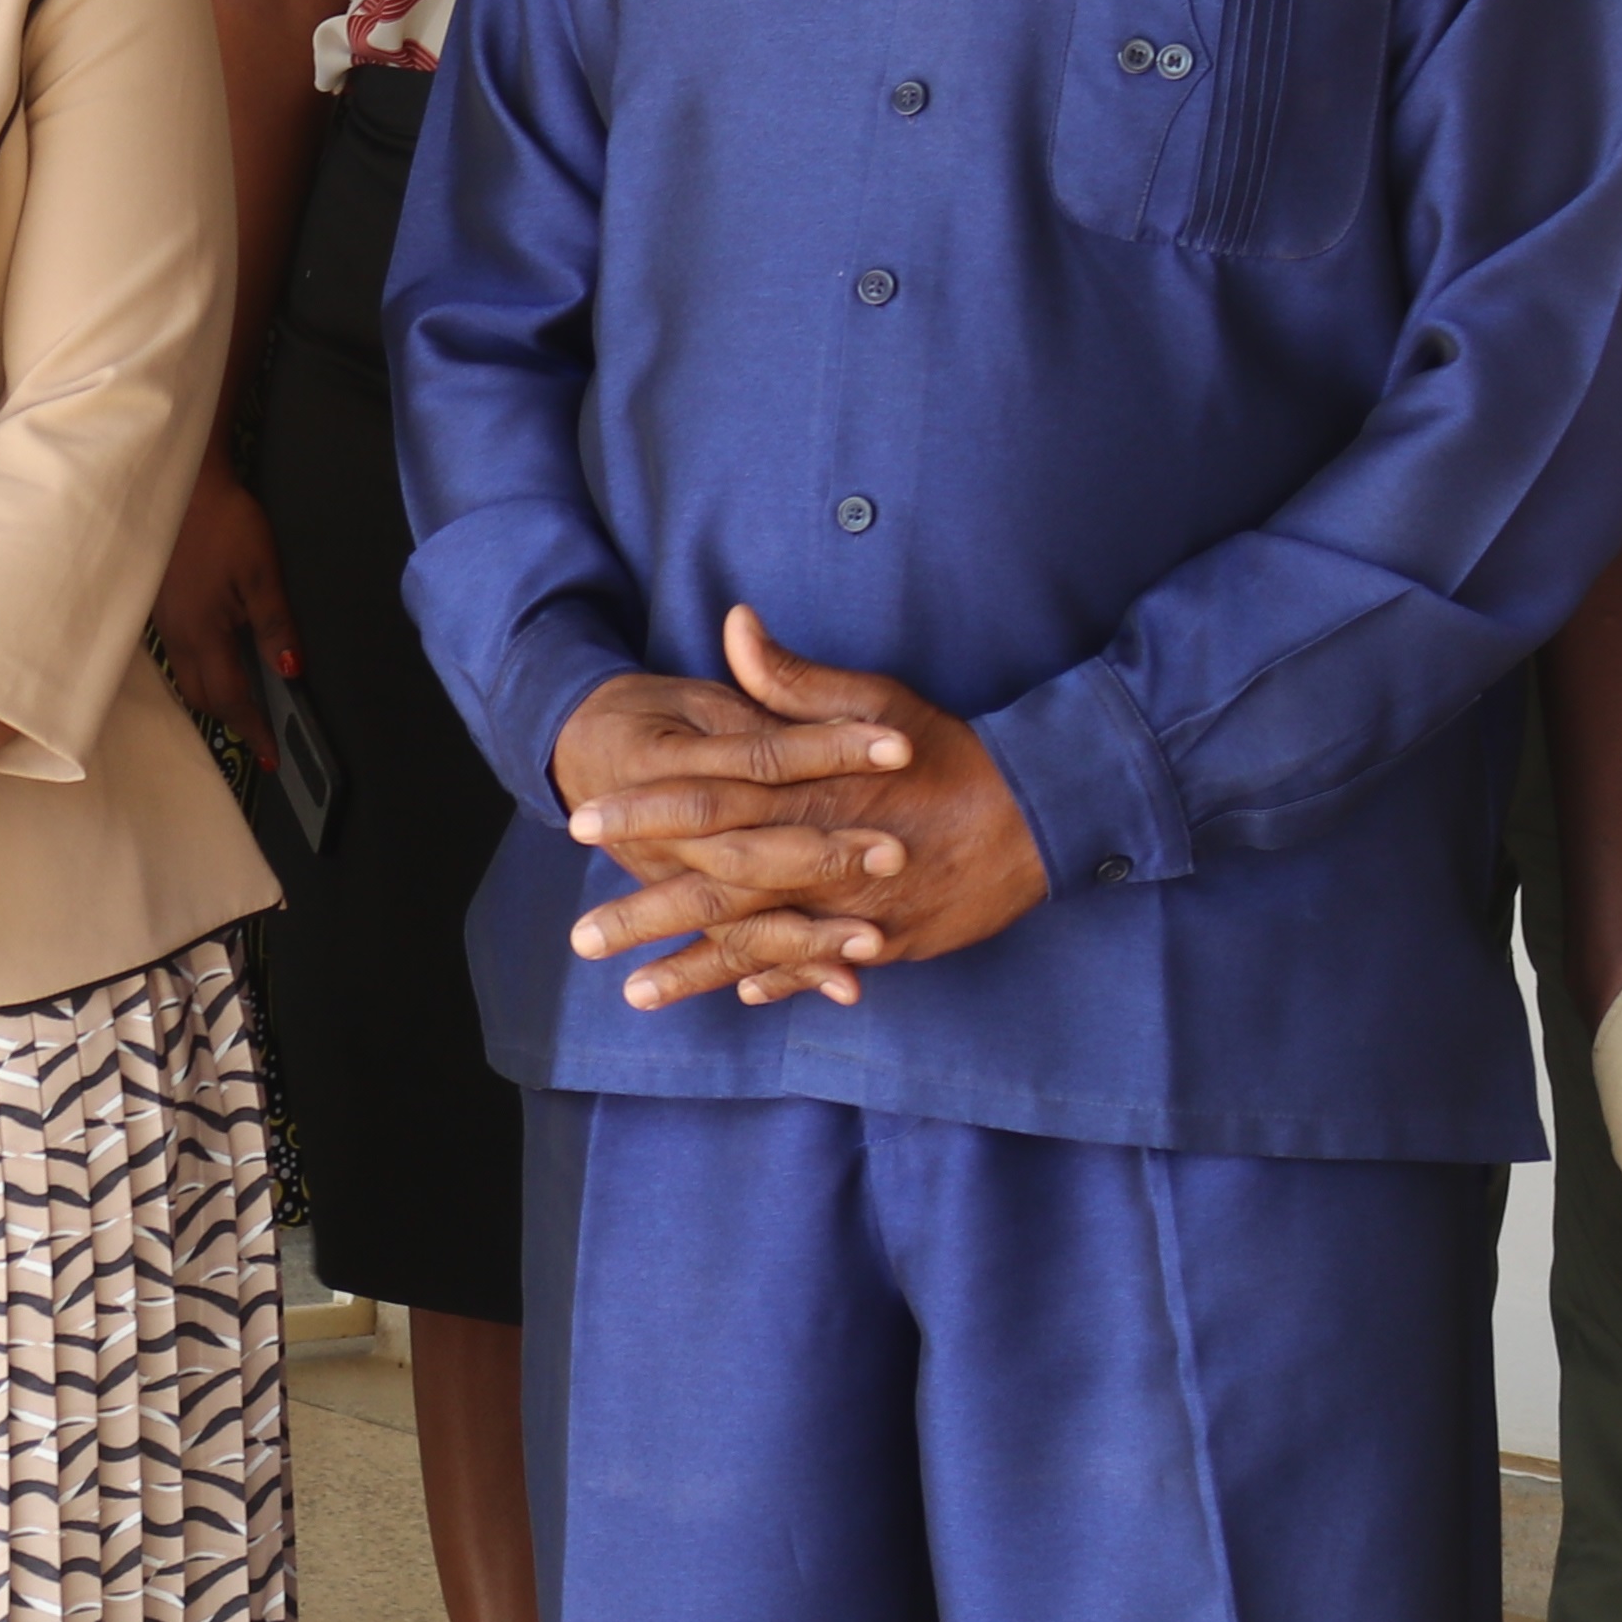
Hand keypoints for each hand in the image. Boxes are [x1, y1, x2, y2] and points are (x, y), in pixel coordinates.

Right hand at [152, 457, 298, 730]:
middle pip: (201, 697)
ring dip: (213, 698)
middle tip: (262, 731)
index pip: (230, 698)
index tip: (272, 758)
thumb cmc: (226, 525)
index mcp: (204, 633)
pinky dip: (200, 673)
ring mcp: (164, 624)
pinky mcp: (159, 609)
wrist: (182, 488)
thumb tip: (291, 673)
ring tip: (243, 702)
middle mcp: (179, 637)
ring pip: (186, 680)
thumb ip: (276, 627)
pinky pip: (179, 657)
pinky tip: (217, 661)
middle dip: (231, 720)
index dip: (253, 730)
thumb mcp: (263, 574)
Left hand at [564, 606, 1049, 1011]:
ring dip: (693, 971)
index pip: (706, 800)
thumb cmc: (950, 749)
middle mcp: (821, 856)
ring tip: (632, 992)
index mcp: (808, 792)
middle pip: (716, 890)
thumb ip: (793, 677)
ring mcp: (851, 908)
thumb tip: (734, 624)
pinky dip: (782, 982)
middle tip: (580, 937)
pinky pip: (821, 965)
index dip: (642, 814)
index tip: (581, 821)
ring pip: (758, 945)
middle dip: (645, 913)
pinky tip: (738, 997)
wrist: (1041, 813)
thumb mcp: (875, 700)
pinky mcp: (885, 940)